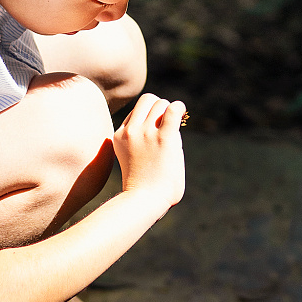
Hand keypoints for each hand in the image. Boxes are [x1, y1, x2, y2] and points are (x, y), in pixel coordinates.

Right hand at [113, 92, 186, 215]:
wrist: (144, 201)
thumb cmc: (142, 187)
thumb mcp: (129, 157)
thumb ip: (137, 141)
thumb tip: (159, 125)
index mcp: (119, 136)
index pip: (136, 111)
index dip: (150, 118)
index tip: (158, 131)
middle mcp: (131, 131)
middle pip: (148, 100)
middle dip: (161, 108)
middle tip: (168, 126)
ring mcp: (146, 133)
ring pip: (161, 103)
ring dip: (171, 112)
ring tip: (175, 127)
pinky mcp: (164, 138)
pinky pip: (174, 109)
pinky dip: (180, 108)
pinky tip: (182, 115)